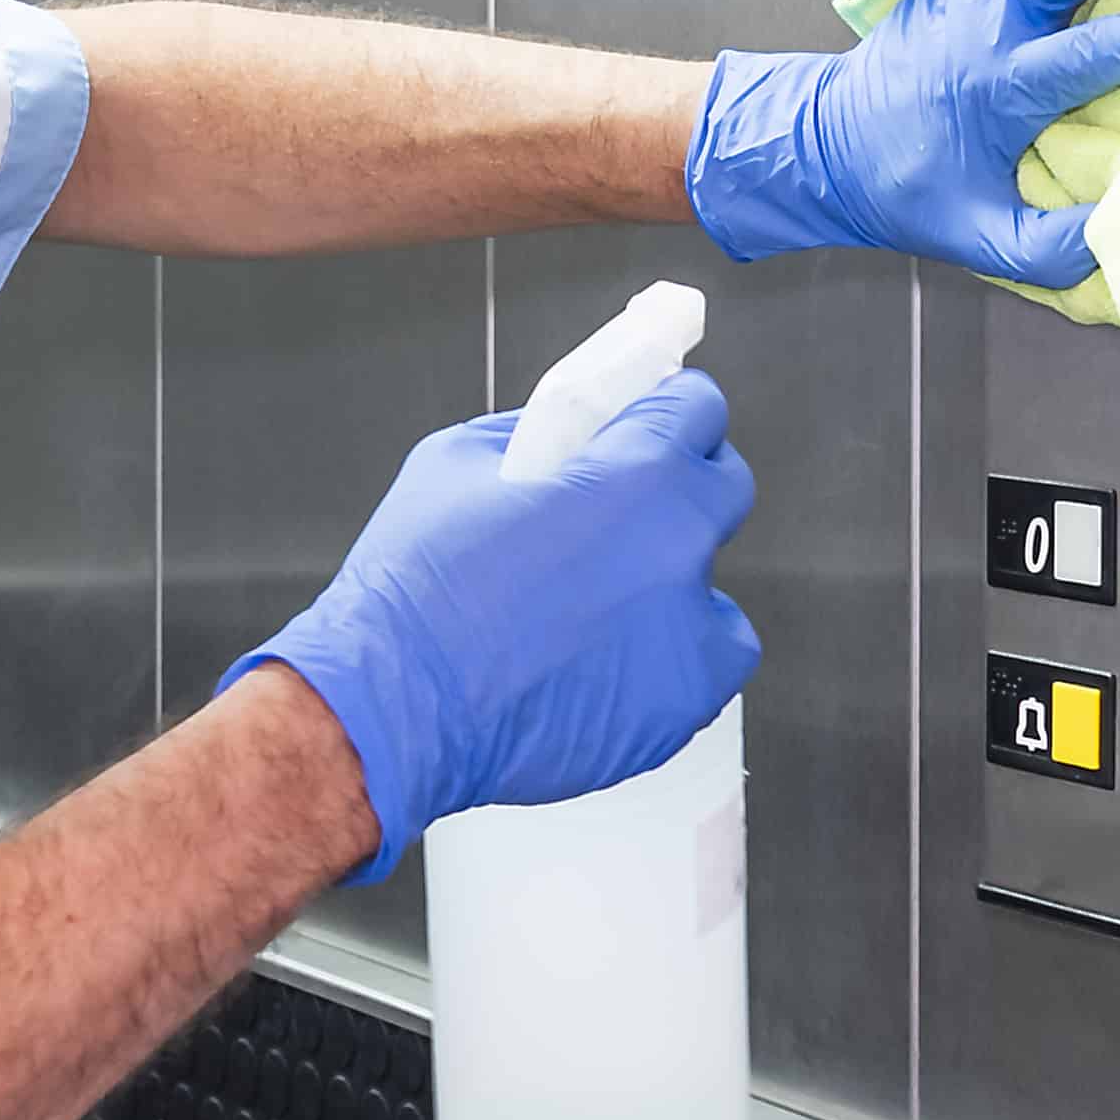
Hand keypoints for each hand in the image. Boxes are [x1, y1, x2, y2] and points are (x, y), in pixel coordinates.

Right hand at [226, 371, 763, 883]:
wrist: (396, 708)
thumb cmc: (414, 587)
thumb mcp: (454, 465)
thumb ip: (533, 442)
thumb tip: (567, 443)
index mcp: (635, 474)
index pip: (697, 411)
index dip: (671, 411)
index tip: (653, 423)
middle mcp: (679, 548)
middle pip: (723, 489)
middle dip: (683, 486)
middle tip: (629, 509)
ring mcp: (687, 633)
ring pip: (713, 594)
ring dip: (672, 590)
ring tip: (603, 612)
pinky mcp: (679, 705)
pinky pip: (705, 669)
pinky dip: (669, 661)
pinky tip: (611, 664)